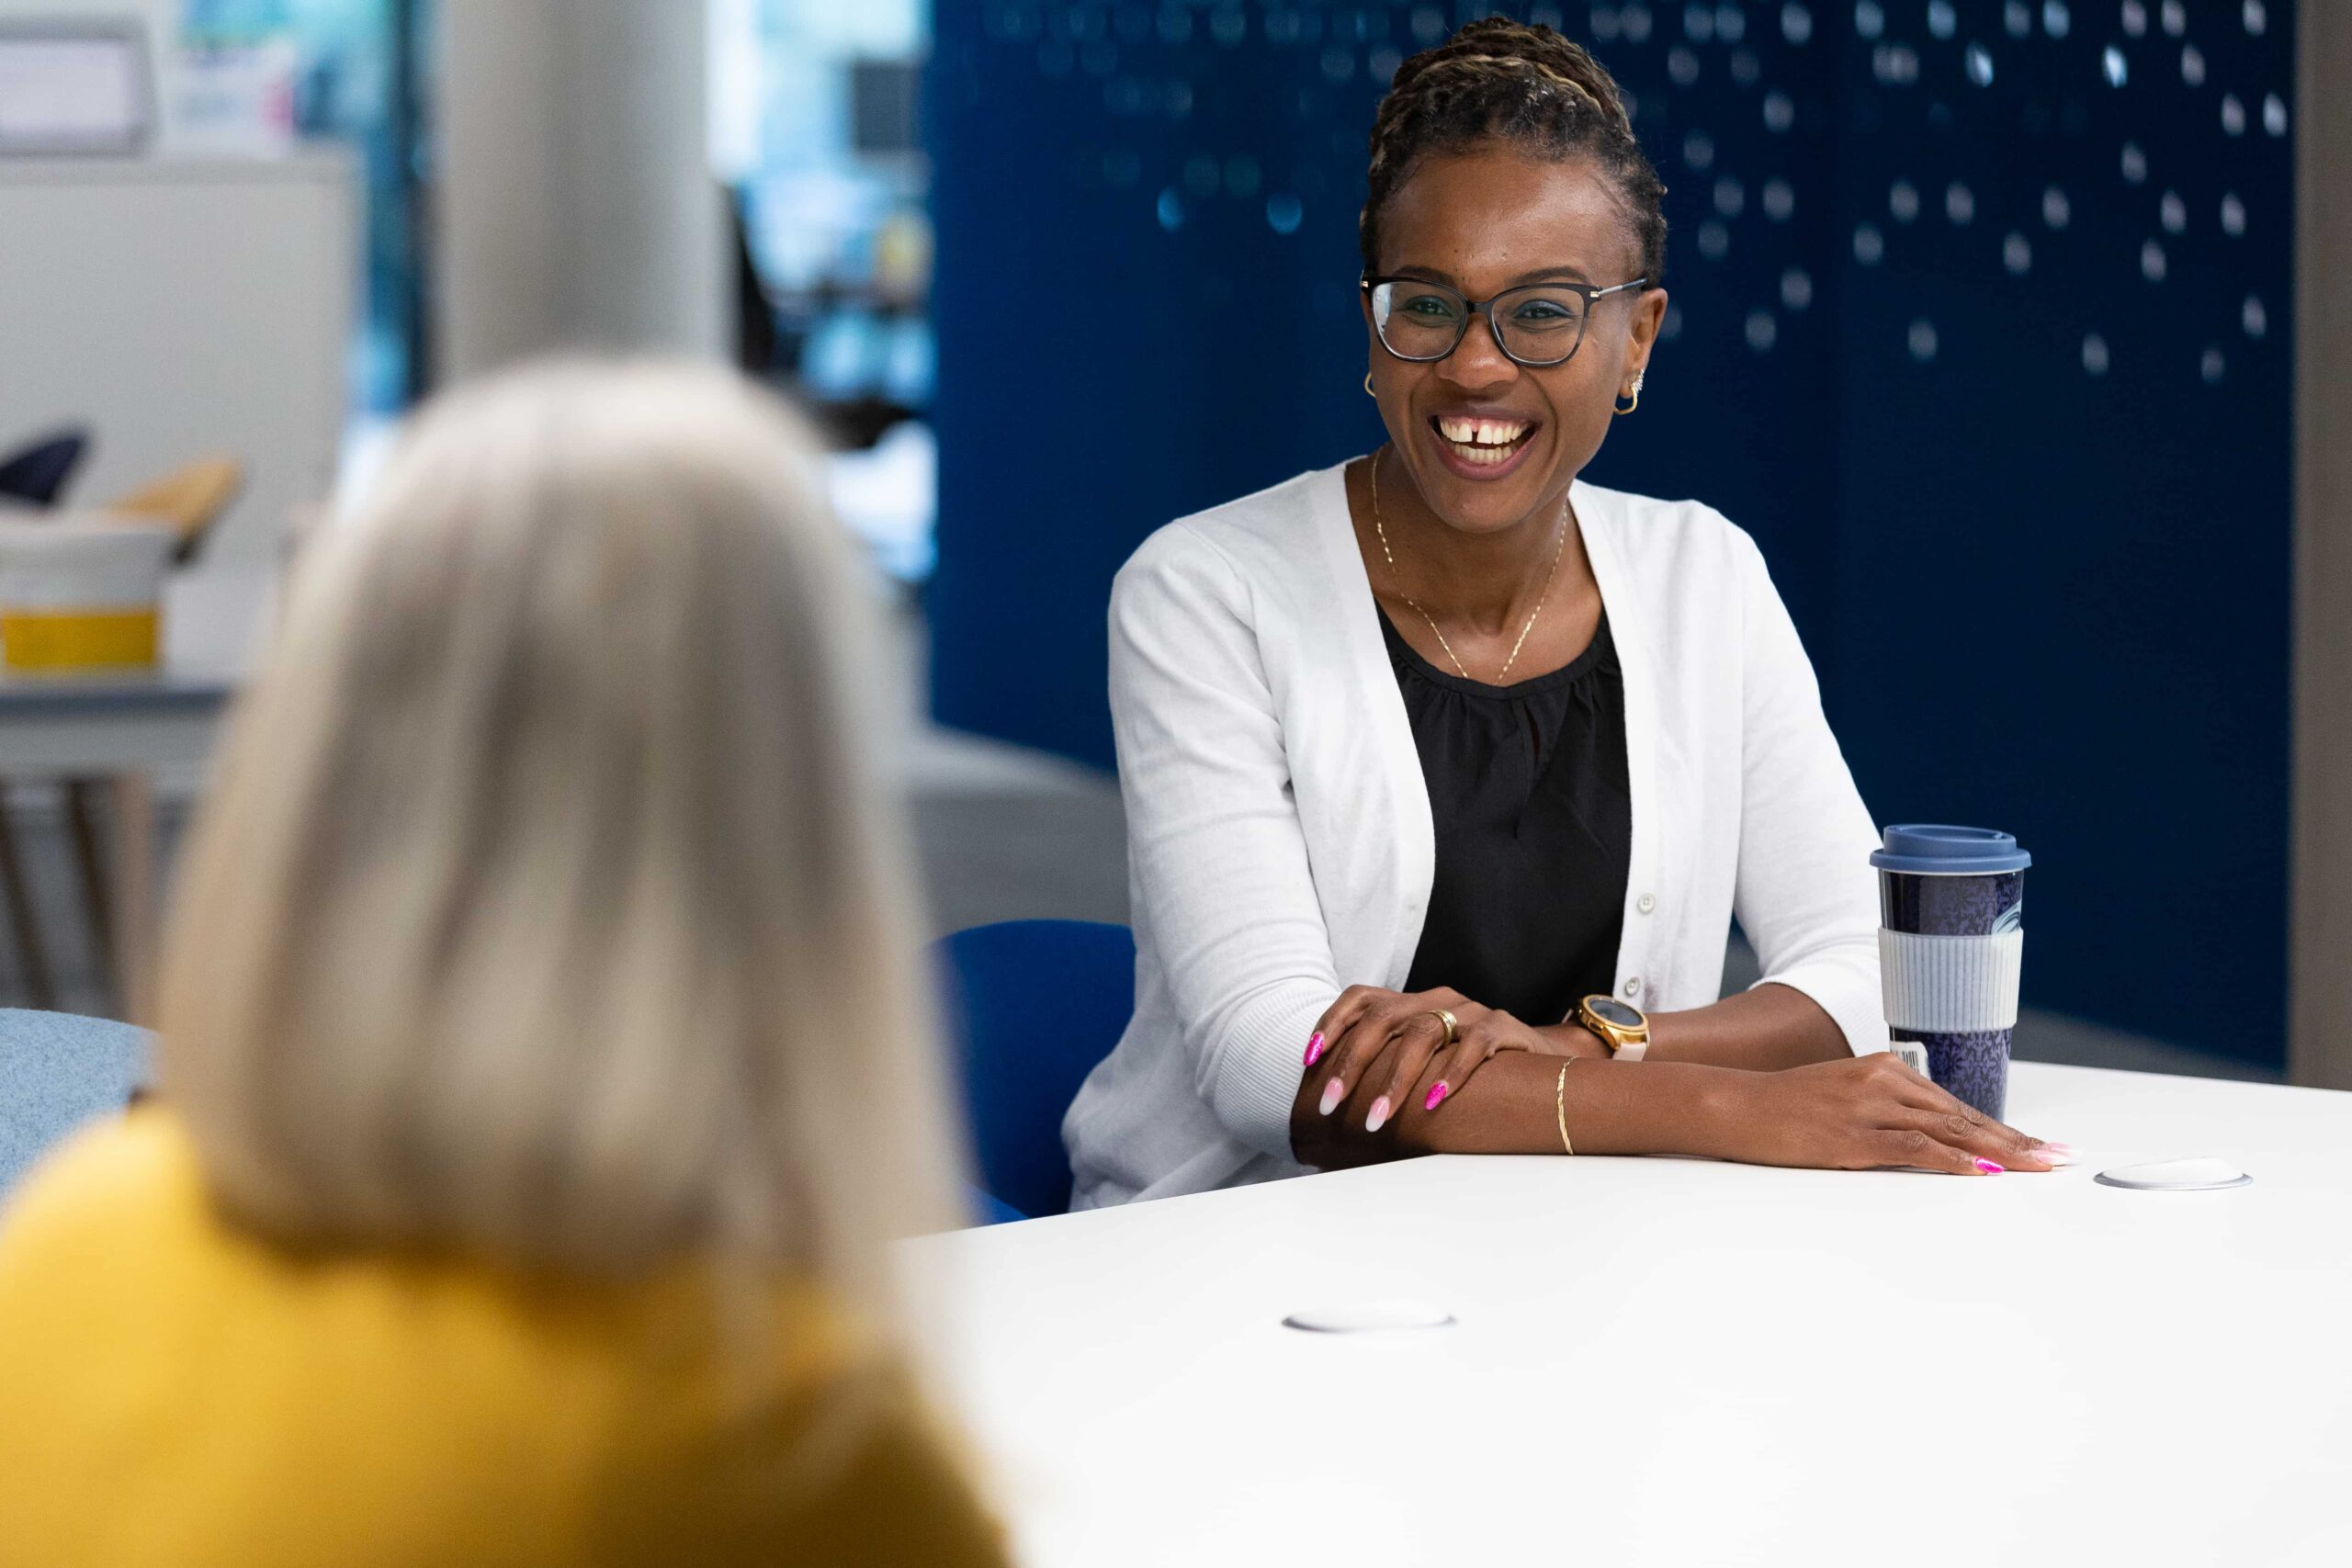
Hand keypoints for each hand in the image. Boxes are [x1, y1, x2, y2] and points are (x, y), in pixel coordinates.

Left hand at [1302, 985, 1567, 1132]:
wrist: (1540, 1064)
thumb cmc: (1467, 1070)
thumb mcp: (1424, 1063)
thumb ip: (1387, 1072)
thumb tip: (1331, 1115)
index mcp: (1410, 1003)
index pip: (1361, 997)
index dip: (1331, 1022)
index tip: (1308, 1059)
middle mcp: (1436, 1000)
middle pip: (1383, 1018)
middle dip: (1351, 1063)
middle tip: (1330, 1105)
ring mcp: (1469, 1011)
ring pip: (1424, 1033)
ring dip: (1396, 1080)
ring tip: (1377, 1119)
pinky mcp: (1502, 1026)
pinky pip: (1475, 1044)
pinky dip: (1452, 1073)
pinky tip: (1433, 1102)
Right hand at [1710, 1052, 2059, 1173]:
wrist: (1733, 1104)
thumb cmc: (1781, 1107)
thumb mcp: (1840, 1098)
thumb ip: (1883, 1111)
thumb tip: (1927, 1141)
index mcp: (1883, 1069)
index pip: (1956, 1105)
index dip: (2002, 1128)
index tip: (2038, 1145)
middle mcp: (1883, 1081)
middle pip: (1964, 1117)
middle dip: (2016, 1141)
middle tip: (2058, 1157)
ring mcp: (1869, 1107)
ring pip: (1950, 1130)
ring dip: (2001, 1152)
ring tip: (2038, 1166)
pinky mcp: (1853, 1136)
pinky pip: (1915, 1148)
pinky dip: (1954, 1161)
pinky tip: (1981, 1172)